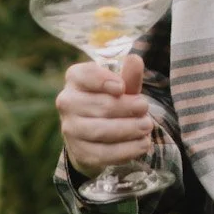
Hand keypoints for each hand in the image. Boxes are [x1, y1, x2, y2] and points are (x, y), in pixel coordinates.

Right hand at [56, 53, 152, 178]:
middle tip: (145, 108)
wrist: (94, 135)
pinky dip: (127, 150)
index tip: (122, 88)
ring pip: (101, 131)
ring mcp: (70, 129)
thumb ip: (129, 75)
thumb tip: (135, 59)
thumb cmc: (110, 101)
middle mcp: (67, 102)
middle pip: (100, 105)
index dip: (105, 81)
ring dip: (129, 129)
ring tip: (147, 126)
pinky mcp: (79, 152)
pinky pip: (104, 154)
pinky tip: (142, 144)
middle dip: (127, 107)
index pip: (86, 75)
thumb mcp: (121, 86)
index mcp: (75, 78)